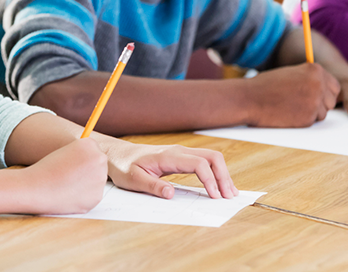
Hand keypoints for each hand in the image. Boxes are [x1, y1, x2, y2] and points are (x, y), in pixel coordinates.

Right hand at [16, 138, 107, 213]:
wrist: (35, 188)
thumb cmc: (46, 169)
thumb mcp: (64, 151)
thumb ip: (82, 155)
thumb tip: (94, 163)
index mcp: (90, 144)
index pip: (94, 149)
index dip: (82, 158)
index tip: (71, 164)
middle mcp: (99, 159)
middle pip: (99, 164)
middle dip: (88, 170)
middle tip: (70, 176)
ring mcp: (100, 179)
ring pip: (97, 181)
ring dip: (86, 184)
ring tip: (67, 185)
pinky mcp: (97, 197)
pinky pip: (93, 195)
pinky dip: (84, 197)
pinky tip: (69, 195)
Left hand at [102, 141, 236, 199]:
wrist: (118, 154)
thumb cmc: (124, 166)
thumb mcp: (133, 180)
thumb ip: (153, 186)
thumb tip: (171, 194)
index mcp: (169, 156)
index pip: (199, 164)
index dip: (210, 180)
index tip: (214, 196)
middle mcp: (179, 151)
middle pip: (212, 157)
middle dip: (224, 176)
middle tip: (230, 195)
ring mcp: (181, 153)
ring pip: (211, 158)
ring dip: (222, 174)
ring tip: (230, 192)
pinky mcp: (181, 158)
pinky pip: (204, 161)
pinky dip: (215, 172)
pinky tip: (218, 185)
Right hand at [243, 63, 339, 127]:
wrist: (250, 98)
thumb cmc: (267, 86)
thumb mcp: (293, 73)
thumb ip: (310, 78)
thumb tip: (326, 89)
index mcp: (315, 70)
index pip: (335, 85)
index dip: (325, 92)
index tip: (315, 95)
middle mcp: (318, 84)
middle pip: (332, 100)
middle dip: (321, 104)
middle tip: (302, 103)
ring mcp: (314, 101)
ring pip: (323, 112)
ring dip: (311, 113)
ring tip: (292, 106)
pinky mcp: (308, 118)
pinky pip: (312, 122)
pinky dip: (302, 120)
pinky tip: (288, 113)